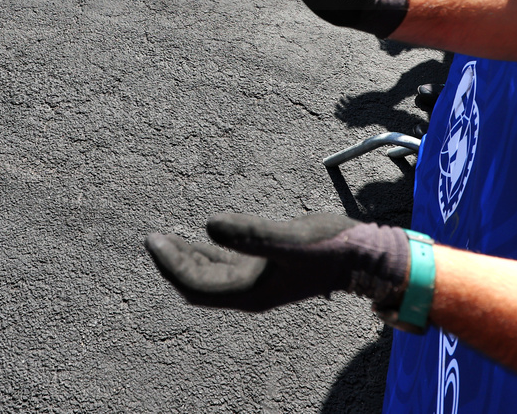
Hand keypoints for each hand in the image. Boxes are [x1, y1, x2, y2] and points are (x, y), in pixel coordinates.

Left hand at [146, 212, 411, 311]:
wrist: (363, 256)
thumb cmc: (331, 246)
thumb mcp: (290, 237)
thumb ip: (250, 233)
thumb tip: (209, 224)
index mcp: (250, 291)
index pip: (196, 285)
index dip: (171, 265)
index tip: (154, 240)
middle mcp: (250, 291)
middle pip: (198, 283)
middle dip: (173, 262)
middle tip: (153, 236)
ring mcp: (258, 281)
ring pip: (210, 275)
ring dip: (187, 257)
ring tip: (167, 236)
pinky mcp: (266, 268)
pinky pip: (226, 265)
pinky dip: (208, 252)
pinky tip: (203, 235)